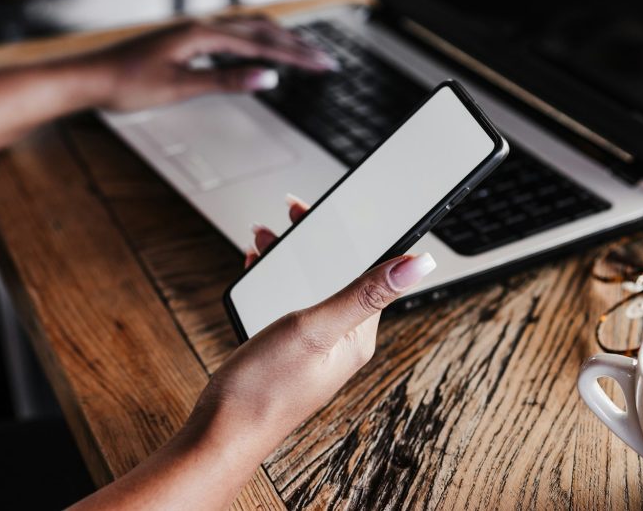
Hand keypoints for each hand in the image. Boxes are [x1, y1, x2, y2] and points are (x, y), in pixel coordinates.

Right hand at [70, 195, 435, 509]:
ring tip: (265, 238)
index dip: (352, 234)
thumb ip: (365, 292)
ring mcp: (314, 347)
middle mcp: (341, 340)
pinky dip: (275, 280)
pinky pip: (288, 302)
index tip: (325, 209)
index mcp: (358, 335)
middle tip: (289, 215)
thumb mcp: (316, 328)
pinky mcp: (289, 351)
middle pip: (338, 273)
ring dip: (290, 257)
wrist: (221, 432)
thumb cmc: (266, 388)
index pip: (369, 271)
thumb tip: (421, 263)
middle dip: (313, 240)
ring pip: (309, 284)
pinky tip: (257, 271)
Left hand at [91, 15, 336, 110]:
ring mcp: (192, 29)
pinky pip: (231, 32)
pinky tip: (258, 47)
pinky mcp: (185, 37)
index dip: (297, 56)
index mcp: (202, 33)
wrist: (88, 77)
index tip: (323, 64)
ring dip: (278, 37)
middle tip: (325, 59)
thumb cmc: (125, 83)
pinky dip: (256, 39)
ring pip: (247, 27)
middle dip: (296, 45)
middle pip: (261, 30)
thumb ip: (227, 81)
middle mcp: (200, 24)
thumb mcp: (180, 88)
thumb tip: (267, 77)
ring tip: (303, 49)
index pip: (262, 45)